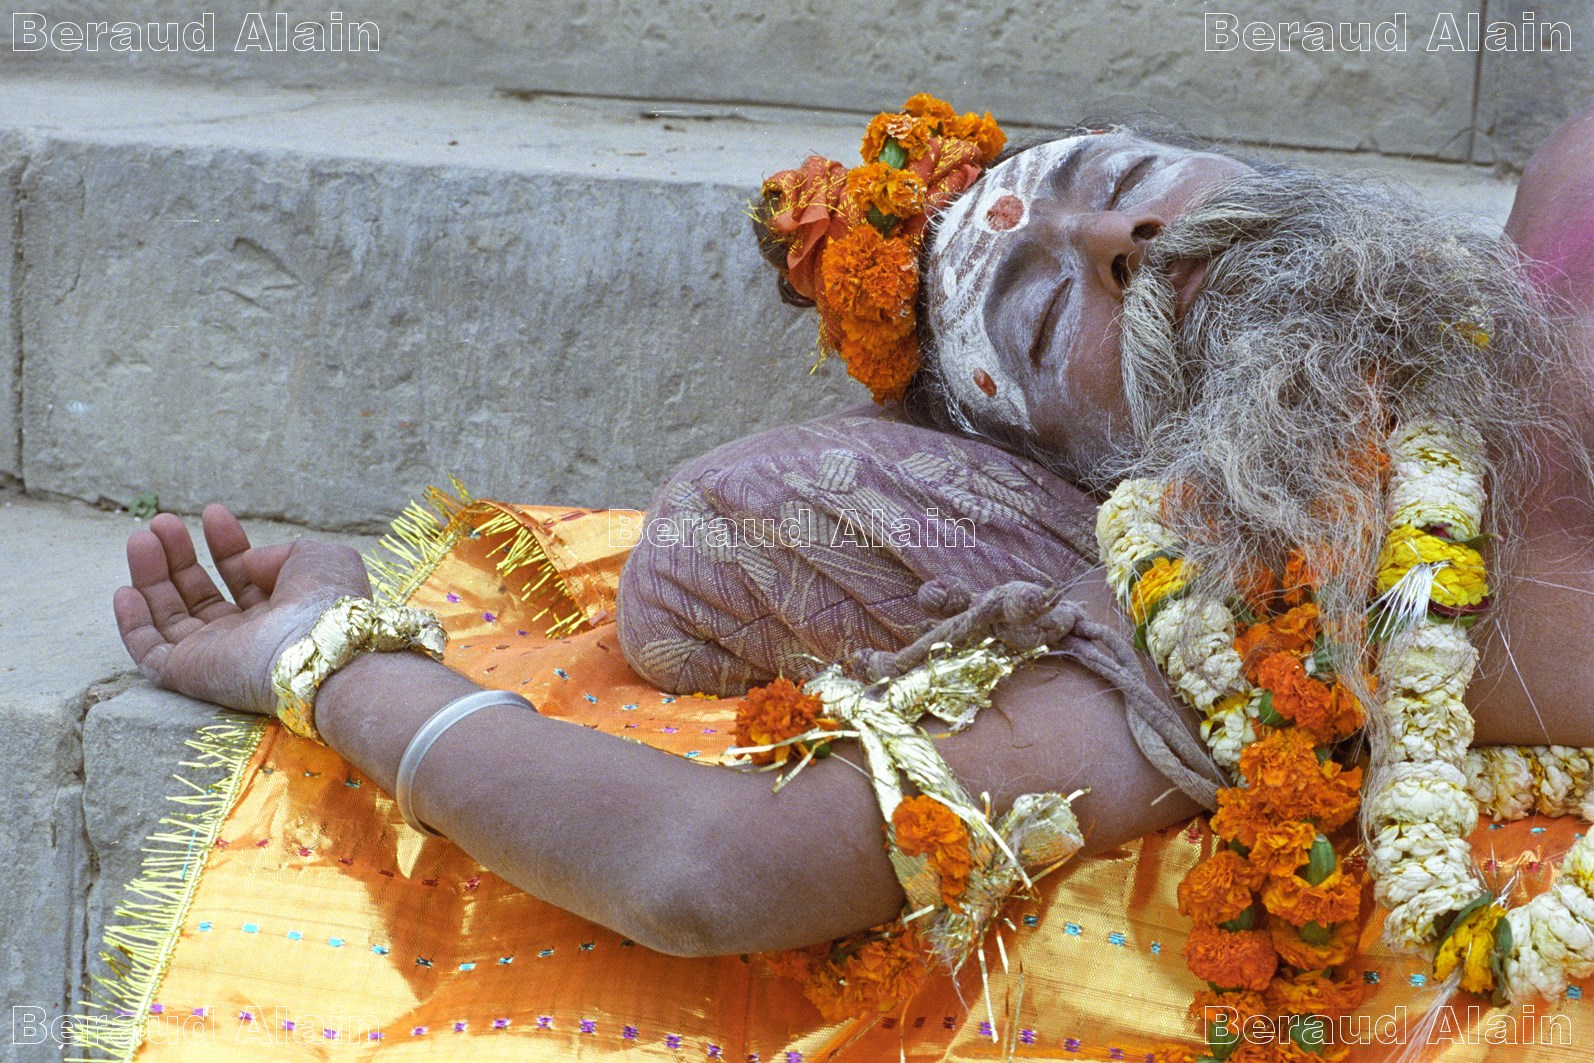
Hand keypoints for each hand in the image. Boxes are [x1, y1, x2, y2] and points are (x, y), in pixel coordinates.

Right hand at [113, 505, 372, 713]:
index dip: (227, 545)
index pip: (243, 576)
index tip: (214, 512)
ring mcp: (216, 655)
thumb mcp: (319, 559)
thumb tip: (248, 560)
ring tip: (141, 538)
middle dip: (180, 557)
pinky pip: (150, 652)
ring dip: (152, 577)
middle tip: (162, 522)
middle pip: (201, 595)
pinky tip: (125, 590)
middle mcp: (247, 635)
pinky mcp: (189, 674)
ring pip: (171, 617)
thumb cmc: (328, 603)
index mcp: (281, 611)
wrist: (319, 649)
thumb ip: (281, 552)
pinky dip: (132, 624)